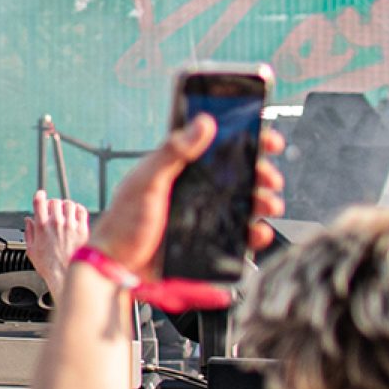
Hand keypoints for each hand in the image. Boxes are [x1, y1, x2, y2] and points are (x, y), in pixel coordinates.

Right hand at [25, 191, 90, 296]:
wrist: (65, 276)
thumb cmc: (49, 266)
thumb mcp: (31, 250)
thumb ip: (29, 232)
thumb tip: (28, 221)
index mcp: (41, 226)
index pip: (39, 201)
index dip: (40, 196)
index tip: (41, 196)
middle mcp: (56, 223)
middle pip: (55, 201)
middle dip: (53, 204)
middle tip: (54, 209)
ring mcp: (70, 226)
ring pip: (69, 204)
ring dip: (66, 206)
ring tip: (66, 211)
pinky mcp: (82, 230)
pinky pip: (81, 211)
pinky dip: (78, 210)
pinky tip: (76, 215)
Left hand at [89, 117, 284, 275]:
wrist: (119, 266)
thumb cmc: (125, 220)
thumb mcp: (147, 181)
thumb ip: (173, 152)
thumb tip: (204, 122)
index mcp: (180, 167)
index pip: (217, 145)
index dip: (245, 139)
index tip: (267, 138)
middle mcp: (196, 188)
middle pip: (239, 174)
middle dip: (261, 173)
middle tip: (270, 178)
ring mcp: (204, 214)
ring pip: (245, 203)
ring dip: (263, 202)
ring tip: (268, 205)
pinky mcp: (210, 241)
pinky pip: (240, 234)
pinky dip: (255, 233)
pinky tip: (258, 232)